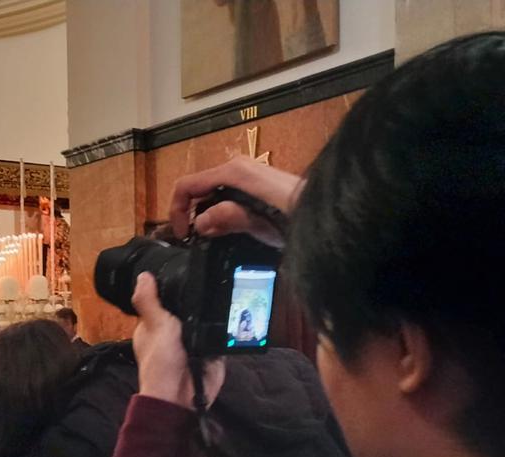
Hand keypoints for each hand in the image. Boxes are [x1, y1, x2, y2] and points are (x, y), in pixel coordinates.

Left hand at [132, 273, 225, 408]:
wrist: (181, 397)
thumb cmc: (161, 363)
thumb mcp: (154, 326)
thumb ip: (149, 301)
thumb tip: (142, 275)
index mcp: (154, 324)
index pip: (164, 299)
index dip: (173, 287)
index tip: (187, 271)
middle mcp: (174, 331)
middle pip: (189, 308)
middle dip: (198, 301)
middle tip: (212, 282)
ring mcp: (193, 341)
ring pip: (207, 320)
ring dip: (213, 314)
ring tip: (224, 296)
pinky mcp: (211, 351)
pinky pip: (221, 335)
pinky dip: (225, 330)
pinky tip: (232, 317)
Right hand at [168, 156, 305, 247]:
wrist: (327, 212)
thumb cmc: (296, 218)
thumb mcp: (261, 224)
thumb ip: (230, 218)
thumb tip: (199, 223)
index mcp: (233, 173)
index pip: (187, 185)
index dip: (177, 211)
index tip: (184, 237)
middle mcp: (236, 167)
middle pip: (197, 188)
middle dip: (192, 214)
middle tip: (197, 241)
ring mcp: (245, 173)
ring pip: (210, 193)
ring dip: (206, 215)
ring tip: (212, 239)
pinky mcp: (253, 182)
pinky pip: (225, 194)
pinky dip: (220, 212)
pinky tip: (228, 230)